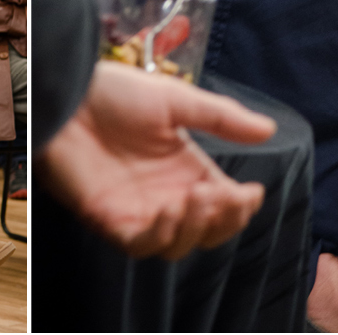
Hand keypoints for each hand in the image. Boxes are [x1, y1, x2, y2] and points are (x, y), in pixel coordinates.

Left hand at [39, 60, 274, 259]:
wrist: (68, 94)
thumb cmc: (115, 92)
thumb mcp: (176, 100)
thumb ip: (221, 117)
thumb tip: (268, 130)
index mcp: (185, 169)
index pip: (224, 203)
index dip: (241, 206)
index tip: (251, 193)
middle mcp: (166, 194)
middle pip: (206, 231)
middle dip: (223, 221)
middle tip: (223, 197)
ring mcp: (138, 210)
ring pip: (178, 245)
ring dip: (194, 229)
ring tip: (195, 199)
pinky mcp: (110, 219)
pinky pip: (140, 244)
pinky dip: (159, 235)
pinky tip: (168, 211)